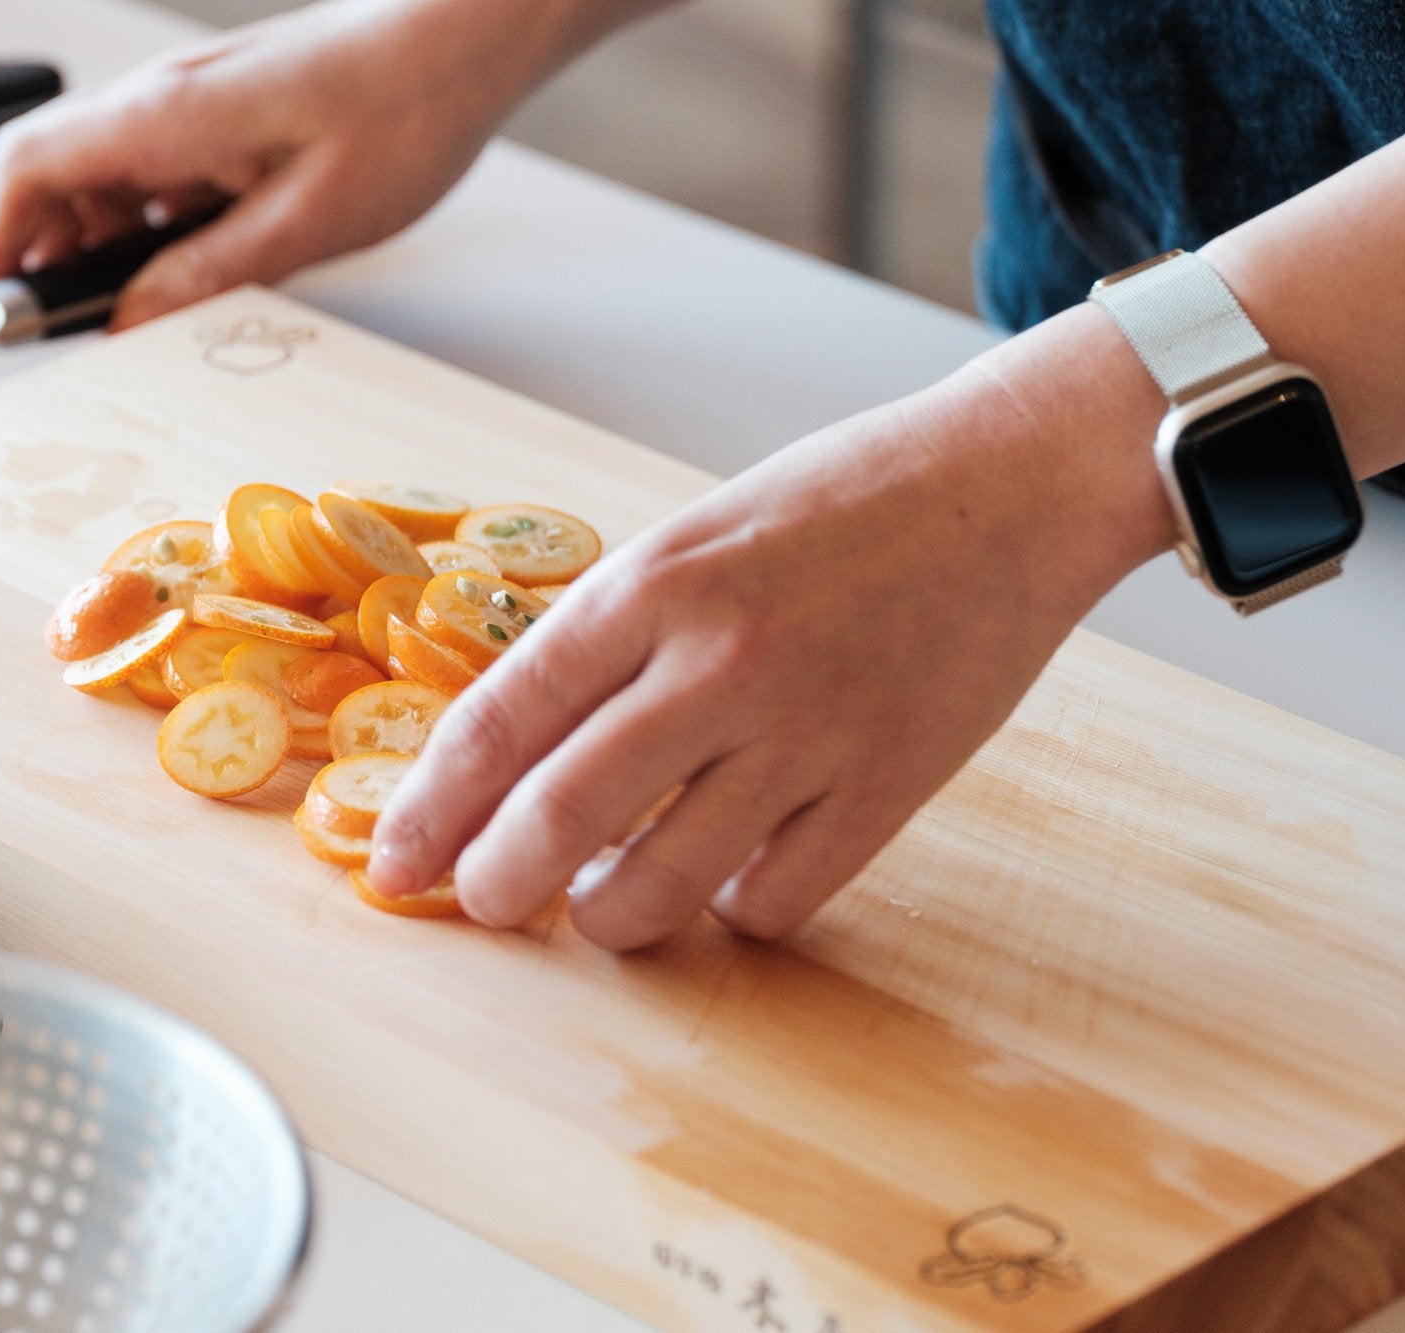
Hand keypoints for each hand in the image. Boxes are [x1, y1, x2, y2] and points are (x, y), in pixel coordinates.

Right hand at [0, 0, 606, 329]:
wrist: (462, 39)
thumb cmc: (405, 110)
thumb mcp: (307, 223)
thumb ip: (208, 275)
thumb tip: (134, 321)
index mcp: (166, 115)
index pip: (27, 165)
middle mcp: (163, 99)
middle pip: (53, 173)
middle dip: (45, 255)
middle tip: (67, 328)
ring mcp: (191, 103)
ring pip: (104, 177)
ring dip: (101, 245)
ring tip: (130, 313)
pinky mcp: (223, 114)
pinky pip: (156, 172)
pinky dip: (150, 226)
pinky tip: (186, 271)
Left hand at [367, 323, 1175, 947]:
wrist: (1007, 484)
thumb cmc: (834, 507)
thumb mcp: (691, 539)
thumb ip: (609, 642)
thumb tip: (522, 762)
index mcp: (652, 584)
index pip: (504, 720)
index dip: (432, 807)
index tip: (396, 860)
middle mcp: (719, 659)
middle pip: (561, 816)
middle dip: (494, 883)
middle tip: (479, 901)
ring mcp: (809, 730)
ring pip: (663, 883)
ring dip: (605, 917)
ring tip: (598, 902)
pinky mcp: (889, 785)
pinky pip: (774, 899)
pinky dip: (730, 908)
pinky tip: (723, 876)